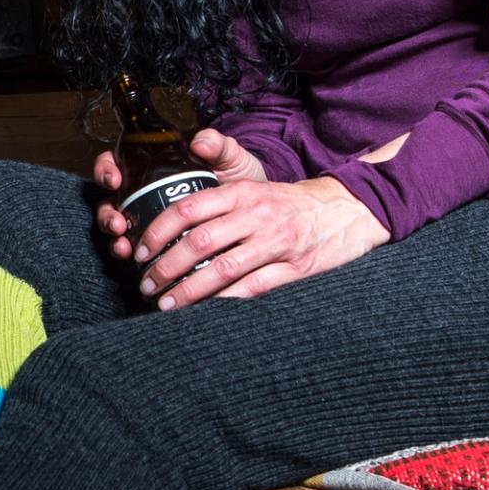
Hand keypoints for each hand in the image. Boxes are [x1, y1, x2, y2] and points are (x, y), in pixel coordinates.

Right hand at [91, 124, 270, 258]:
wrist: (260, 214)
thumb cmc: (240, 181)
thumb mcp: (231, 159)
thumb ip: (218, 146)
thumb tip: (200, 142)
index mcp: (154, 168)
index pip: (117, 163)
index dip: (107, 169)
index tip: (114, 179)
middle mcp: (144, 194)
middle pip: (110, 201)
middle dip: (108, 213)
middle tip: (118, 222)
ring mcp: (148, 221)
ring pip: (118, 229)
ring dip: (116, 239)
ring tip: (125, 248)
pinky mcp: (159, 246)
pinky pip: (136, 252)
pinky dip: (133, 256)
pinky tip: (136, 264)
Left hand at [127, 154, 388, 308]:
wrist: (348, 208)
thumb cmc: (291, 202)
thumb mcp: (255, 183)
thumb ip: (218, 186)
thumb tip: (183, 176)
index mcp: (243, 192)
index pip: (189, 208)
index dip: (158, 232)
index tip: (140, 251)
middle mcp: (257, 215)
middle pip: (199, 242)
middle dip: (166, 267)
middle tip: (147, 284)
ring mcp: (277, 243)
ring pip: (222, 269)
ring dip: (189, 291)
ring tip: (167, 304)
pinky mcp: (295, 268)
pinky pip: (253, 289)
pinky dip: (225, 302)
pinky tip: (206, 312)